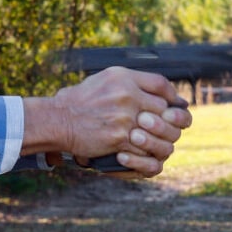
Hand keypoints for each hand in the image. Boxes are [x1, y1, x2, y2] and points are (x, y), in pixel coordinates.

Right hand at [22, 67, 192, 176]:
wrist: (58, 120)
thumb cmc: (80, 101)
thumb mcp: (105, 79)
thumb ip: (131, 82)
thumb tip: (158, 92)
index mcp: (124, 78)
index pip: (161, 84)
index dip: (171, 97)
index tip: (173, 105)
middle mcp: (126, 95)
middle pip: (165, 110)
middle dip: (169, 121)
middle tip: (168, 128)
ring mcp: (124, 118)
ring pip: (159, 132)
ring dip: (161, 140)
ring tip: (156, 142)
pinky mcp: (119, 138)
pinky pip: (144, 149)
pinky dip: (145, 154)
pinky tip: (141, 153)